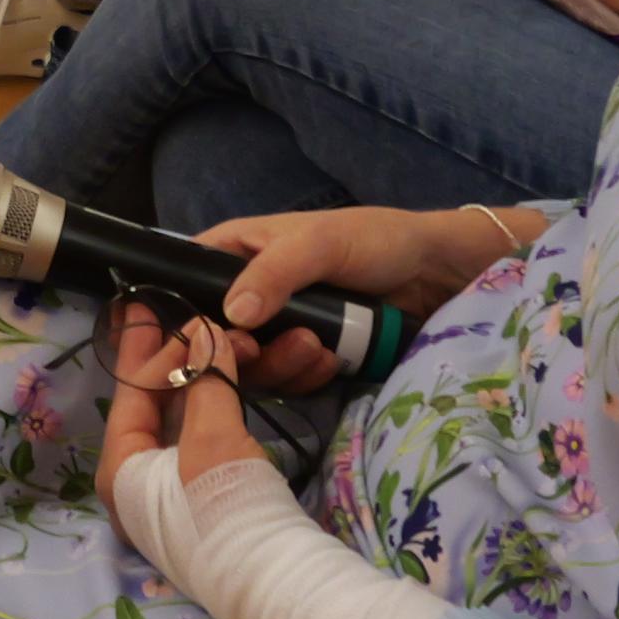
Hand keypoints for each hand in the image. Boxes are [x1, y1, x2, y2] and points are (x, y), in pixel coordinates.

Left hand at [97, 305, 266, 516]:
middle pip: (172, 397)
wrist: (285, 585)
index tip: (152, 302)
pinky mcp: (226, 490)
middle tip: (226, 318)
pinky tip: (287, 368)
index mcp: (122, 468)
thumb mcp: (211, 439)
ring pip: (211, 410)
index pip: (130, 390)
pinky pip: (234, 429)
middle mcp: (146, 477)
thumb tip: (201, 329)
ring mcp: (187, 484)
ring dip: (243, 373)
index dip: (146, 344)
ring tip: (272, 338)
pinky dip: (256, 400)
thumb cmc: (228, 510)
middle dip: (205, 354)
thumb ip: (203, 378)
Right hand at [200, 208, 529, 397]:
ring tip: (316, 351)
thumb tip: (233, 314)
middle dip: (240, 349)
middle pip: (216, 332)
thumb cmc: (374, 240)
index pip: (185, 279)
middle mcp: (249, 290)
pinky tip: (333, 362)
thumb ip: (275, 273)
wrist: (435, 274)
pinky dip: (306, 376)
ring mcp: (279, 326)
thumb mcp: (321, 243)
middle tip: (261, 350)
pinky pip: (288, 378)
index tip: (200, 337)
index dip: (183, 311)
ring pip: (252, 361)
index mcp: (238, 250)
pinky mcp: (307, 355)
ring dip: (280, 364)